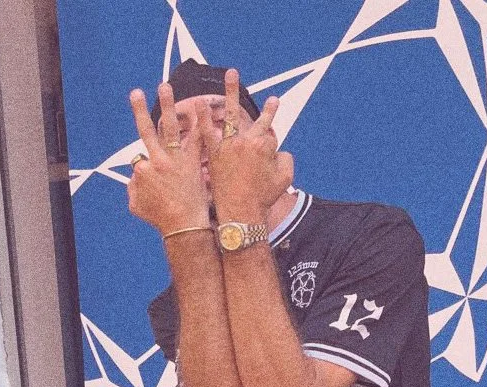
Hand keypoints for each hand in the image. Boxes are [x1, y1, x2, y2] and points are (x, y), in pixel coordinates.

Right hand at [127, 84, 210, 234]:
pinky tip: (201, 107)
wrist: (184, 226)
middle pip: (145, 130)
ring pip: (169, 127)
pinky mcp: (193, 161)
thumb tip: (134, 178)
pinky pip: (196, 138)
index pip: (139, 160)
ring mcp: (175, 159)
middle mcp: (156, 160)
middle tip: (135, 92)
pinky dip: (199, 123)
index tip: (157, 183)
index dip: (146, 171)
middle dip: (140, 110)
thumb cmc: (160, 220)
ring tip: (164, 86)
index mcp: (141, 170)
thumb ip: (132, 189)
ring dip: (167, 105)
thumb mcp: (137, 206)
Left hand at [200, 70, 293, 223]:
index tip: (271, 149)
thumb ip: (286, 160)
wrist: (241, 213)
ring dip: (231, 91)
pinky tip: (199, 102)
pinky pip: (208, 131)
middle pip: (258, 120)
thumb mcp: (284, 179)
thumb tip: (280, 151)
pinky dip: (204, 117)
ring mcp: (230, 144)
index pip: (271, 134)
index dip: (272, 142)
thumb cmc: (263, 199)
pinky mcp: (215, 152)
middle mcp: (248, 140)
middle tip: (273, 99)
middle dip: (268, 110)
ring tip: (231, 73)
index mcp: (266, 145)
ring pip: (232, 113)